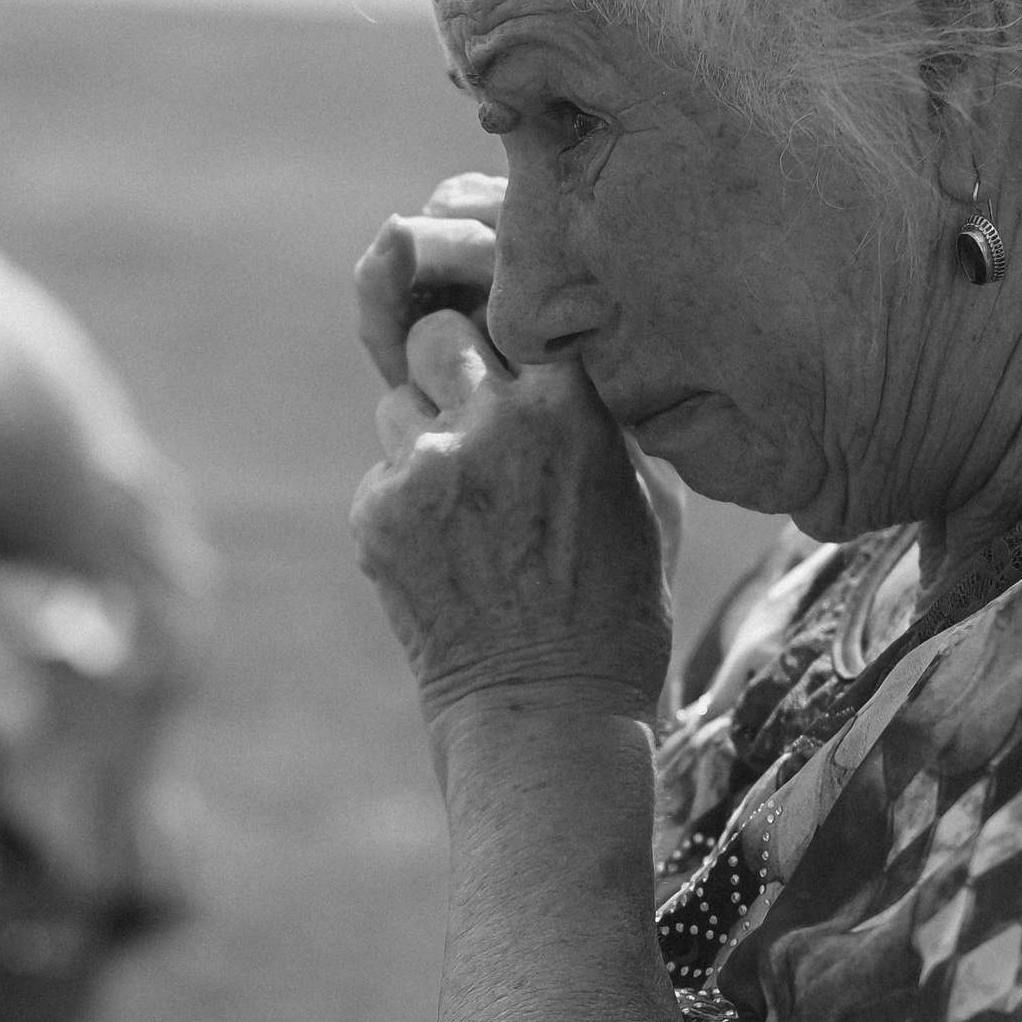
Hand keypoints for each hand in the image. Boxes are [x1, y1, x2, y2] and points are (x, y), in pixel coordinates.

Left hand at [352, 170, 684, 581]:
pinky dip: (404, 503)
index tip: (518, 370)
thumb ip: (601, 413)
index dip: (513, 342)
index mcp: (571, 404)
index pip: (517, 312)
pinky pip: (381, 473)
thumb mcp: (646, 494)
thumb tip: (569, 351)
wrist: (548, 709)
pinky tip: (445, 554)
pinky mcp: (375, 512)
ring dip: (423, 437)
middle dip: (450, 368)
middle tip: (474, 420)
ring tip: (465, 505)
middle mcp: (493, 420)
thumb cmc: (618, 604)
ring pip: (396, 401)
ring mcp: (427, 466)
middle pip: (437, 335)